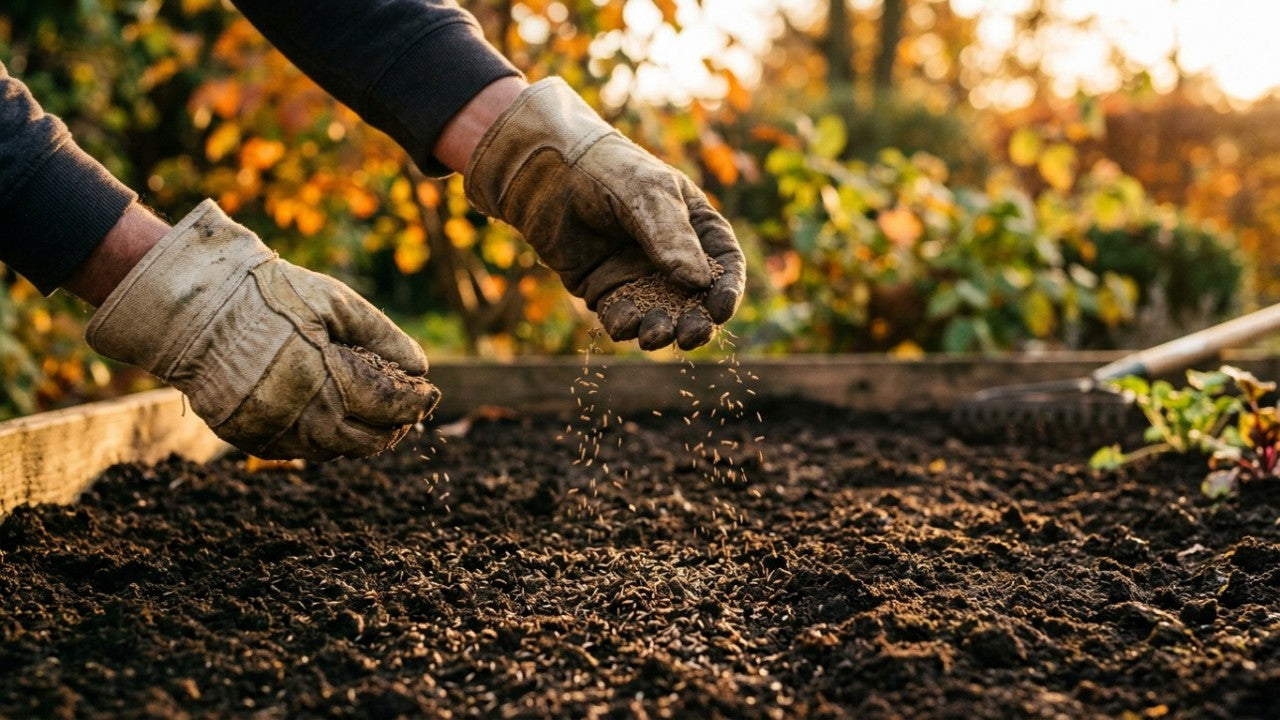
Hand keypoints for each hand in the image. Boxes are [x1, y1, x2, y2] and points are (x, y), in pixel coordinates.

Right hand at [85, 200, 439, 460]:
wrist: (193, 308)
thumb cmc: (270, 297)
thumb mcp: (335, 302)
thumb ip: (382, 337)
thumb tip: (420, 368)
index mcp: (324, 375)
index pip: (387, 405)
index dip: (414, 402)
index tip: (428, 393)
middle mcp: (299, 413)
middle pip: (365, 439)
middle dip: (393, 428)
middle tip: (406, 413)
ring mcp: (271, 430)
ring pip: (333, 450)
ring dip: (359, 437)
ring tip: (374, 417)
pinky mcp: (249, 438)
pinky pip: (299, 452)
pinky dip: (323, 441)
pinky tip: (333, 419)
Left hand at [462, 78, 745, 350]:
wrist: (547, 172)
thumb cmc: (608, 171)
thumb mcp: (649, 195)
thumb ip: (673, 238)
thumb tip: (698, 283)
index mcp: (694, 227)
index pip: (723, 264)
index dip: (726, 290)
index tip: (721, 310)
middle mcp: (671, 256)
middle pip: (695, 300)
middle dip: (695, 322)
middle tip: (691, 336)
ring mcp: (637, 274)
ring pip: (659, 314)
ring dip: (660, 329)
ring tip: (653, 336)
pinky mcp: (604, 289)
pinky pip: (621, 316)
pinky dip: (624, 326)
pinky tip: (622, 326)